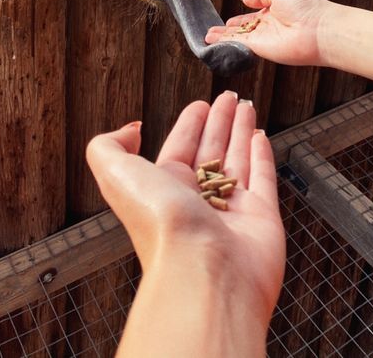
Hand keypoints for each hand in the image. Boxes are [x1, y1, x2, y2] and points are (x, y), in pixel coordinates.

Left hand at [86, 91, 285, 319]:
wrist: (205, 274)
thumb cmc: (161, 229)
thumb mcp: (116, 175)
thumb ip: (109, 146)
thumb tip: (129, 130)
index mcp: (165, 191)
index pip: (179, 148)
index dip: (189, 124)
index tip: (200, 104)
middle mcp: (197, 202)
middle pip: (210, 151)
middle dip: (219, 123)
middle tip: (228, 98)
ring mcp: (231, 211)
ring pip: (237, 161)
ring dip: (240, 131)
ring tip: (245, 106)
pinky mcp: (261, 219)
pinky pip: (263, 180)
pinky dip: (263, 156)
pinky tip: (260, 136)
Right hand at [205, 0, 332, 65]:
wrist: (318, 28)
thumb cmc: (305, 6)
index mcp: (273, 12)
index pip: (251, 18)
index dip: (237, 20)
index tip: (224, 22)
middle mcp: (267, 28)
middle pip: (242, 30)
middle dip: (226, 32)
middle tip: (210, 32)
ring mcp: (263, 39)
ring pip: (238, 39)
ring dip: (222, 39)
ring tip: (206, 38)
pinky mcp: (260, 49)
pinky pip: (240, 44)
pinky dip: (226, 44)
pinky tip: (214, 43)